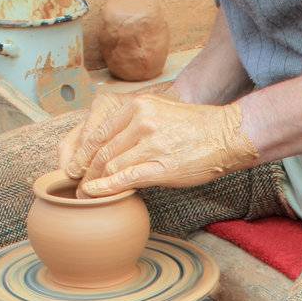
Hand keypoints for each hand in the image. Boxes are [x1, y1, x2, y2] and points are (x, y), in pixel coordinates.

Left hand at [57, 91, 257, 195]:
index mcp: (137, 106)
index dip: (81, 152)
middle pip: (100, 149)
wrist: (226, 135)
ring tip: (84, 194)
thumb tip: (111, 146)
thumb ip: (133, 124)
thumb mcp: (159, 112)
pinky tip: (93, 194)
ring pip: (109, 165)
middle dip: (83, 170)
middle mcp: (141, 121)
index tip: (75, 166)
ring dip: (92, 182)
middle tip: (75, 184)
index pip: (98, 131)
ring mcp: (150, 144)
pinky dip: (105, 187)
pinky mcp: (161, 166)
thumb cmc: (194, 128)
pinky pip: (125, 178)